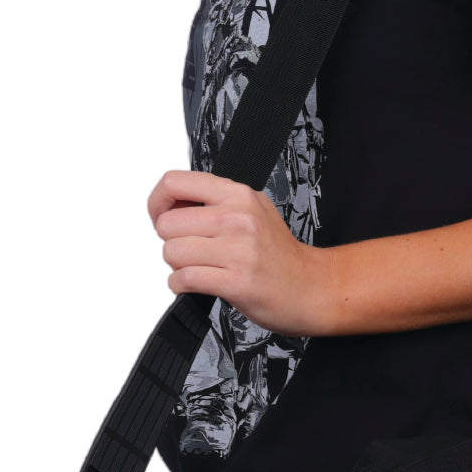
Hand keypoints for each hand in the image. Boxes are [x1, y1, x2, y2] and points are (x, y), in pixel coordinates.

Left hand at [147, 169, 336, 336]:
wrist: (313, 288)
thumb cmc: (281, 256)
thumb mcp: (254, 212)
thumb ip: (217, 202)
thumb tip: (172, 205)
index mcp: (239, 196)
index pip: (175, 183)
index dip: (157, 202)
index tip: (162, 216)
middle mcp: (238, 218)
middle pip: (167, 224)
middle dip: (171, 242)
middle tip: (190, 251)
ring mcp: (238, 250)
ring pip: (172, 253)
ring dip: (177, 266)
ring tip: (198, 269)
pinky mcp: (236, 282)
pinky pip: (184, 279)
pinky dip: (180, 286)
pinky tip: (195, 284)